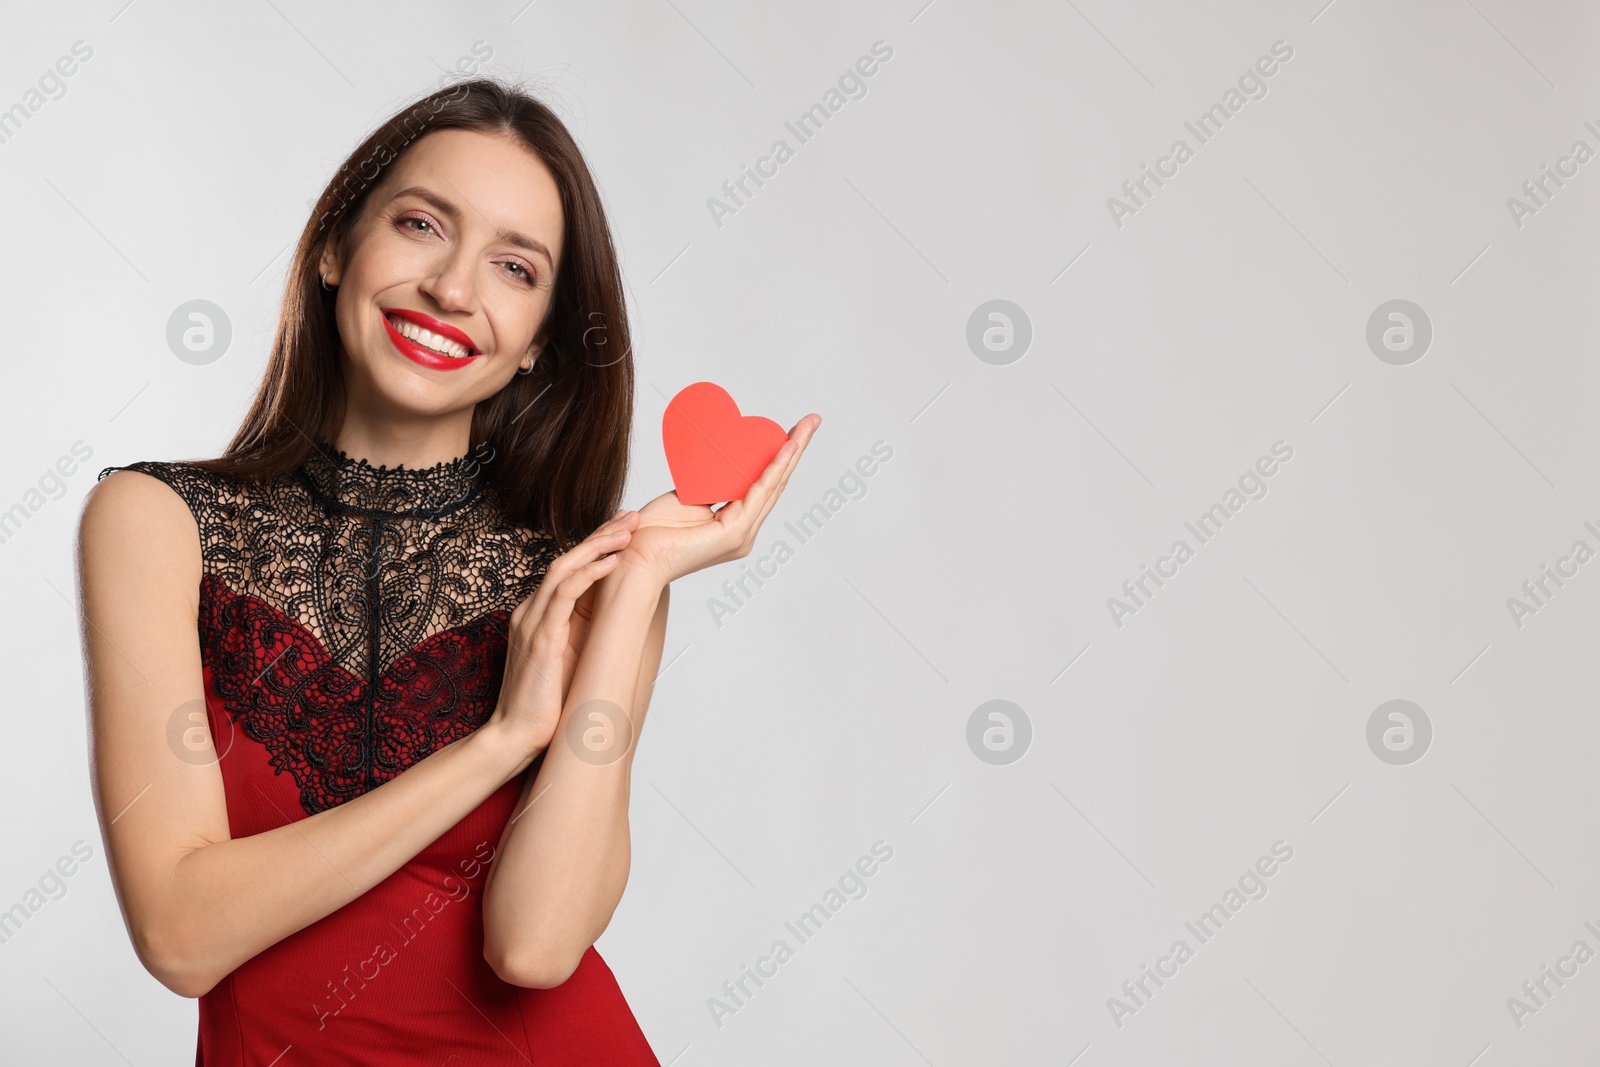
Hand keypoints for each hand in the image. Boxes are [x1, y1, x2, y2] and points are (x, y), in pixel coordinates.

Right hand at [488, 508, 641, 756]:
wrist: (515, 735)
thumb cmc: (544, 704)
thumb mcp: (569, 659)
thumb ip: (581, 634)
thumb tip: (616, 619)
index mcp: (538, 615)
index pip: (568, 569)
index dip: (595, 546)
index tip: (623, 530)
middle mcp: (531, 611)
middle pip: (567, 559)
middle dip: (601, 534)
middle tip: (631, 516)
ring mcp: (532, 622)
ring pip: (564, 569)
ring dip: (598, 546)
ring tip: (627, 531)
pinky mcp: (540, 638)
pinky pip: (563, 595)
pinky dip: (588, 575)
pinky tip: (611, 562)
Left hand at [619, 414, 820, 587]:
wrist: (636, 558)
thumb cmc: (652, 533)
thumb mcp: (687, 498)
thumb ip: (708, 485)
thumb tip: (718, 463)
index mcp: (734, 525)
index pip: (763, 486)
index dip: (779, 458)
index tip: (792, 431)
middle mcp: (744, 532)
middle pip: (776, 483)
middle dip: (795, 449)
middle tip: (812, 421)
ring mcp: (742, 535)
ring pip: (773, 485)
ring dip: (792, 453)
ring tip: (807, 426)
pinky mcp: (735, 534)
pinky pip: (759, 492)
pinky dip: (774, 468)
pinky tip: (786, 448)